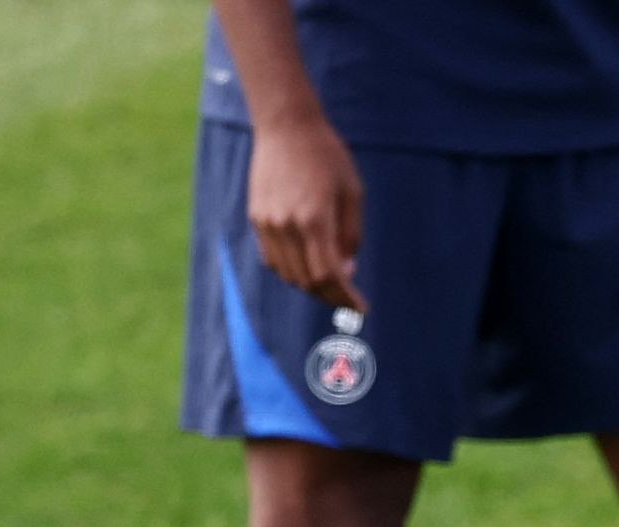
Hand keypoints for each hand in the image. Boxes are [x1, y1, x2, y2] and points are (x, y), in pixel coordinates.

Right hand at [246, 109, 366, 311]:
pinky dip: (291, 271)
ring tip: (329, 279)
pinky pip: (273, 261)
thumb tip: (346, 273)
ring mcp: (269, 225)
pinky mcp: (257, 220)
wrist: (285, 125)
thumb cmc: (326, 155)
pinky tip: (306, 264)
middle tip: (347, 296)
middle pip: (308, 282)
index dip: (346, 298)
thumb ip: (351, 236)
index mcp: (315, 219)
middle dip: (331, 295)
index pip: (329, 276)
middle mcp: (288, 226)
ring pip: (289, 275)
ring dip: (310, 285)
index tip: (361, 309)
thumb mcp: (352, 192)